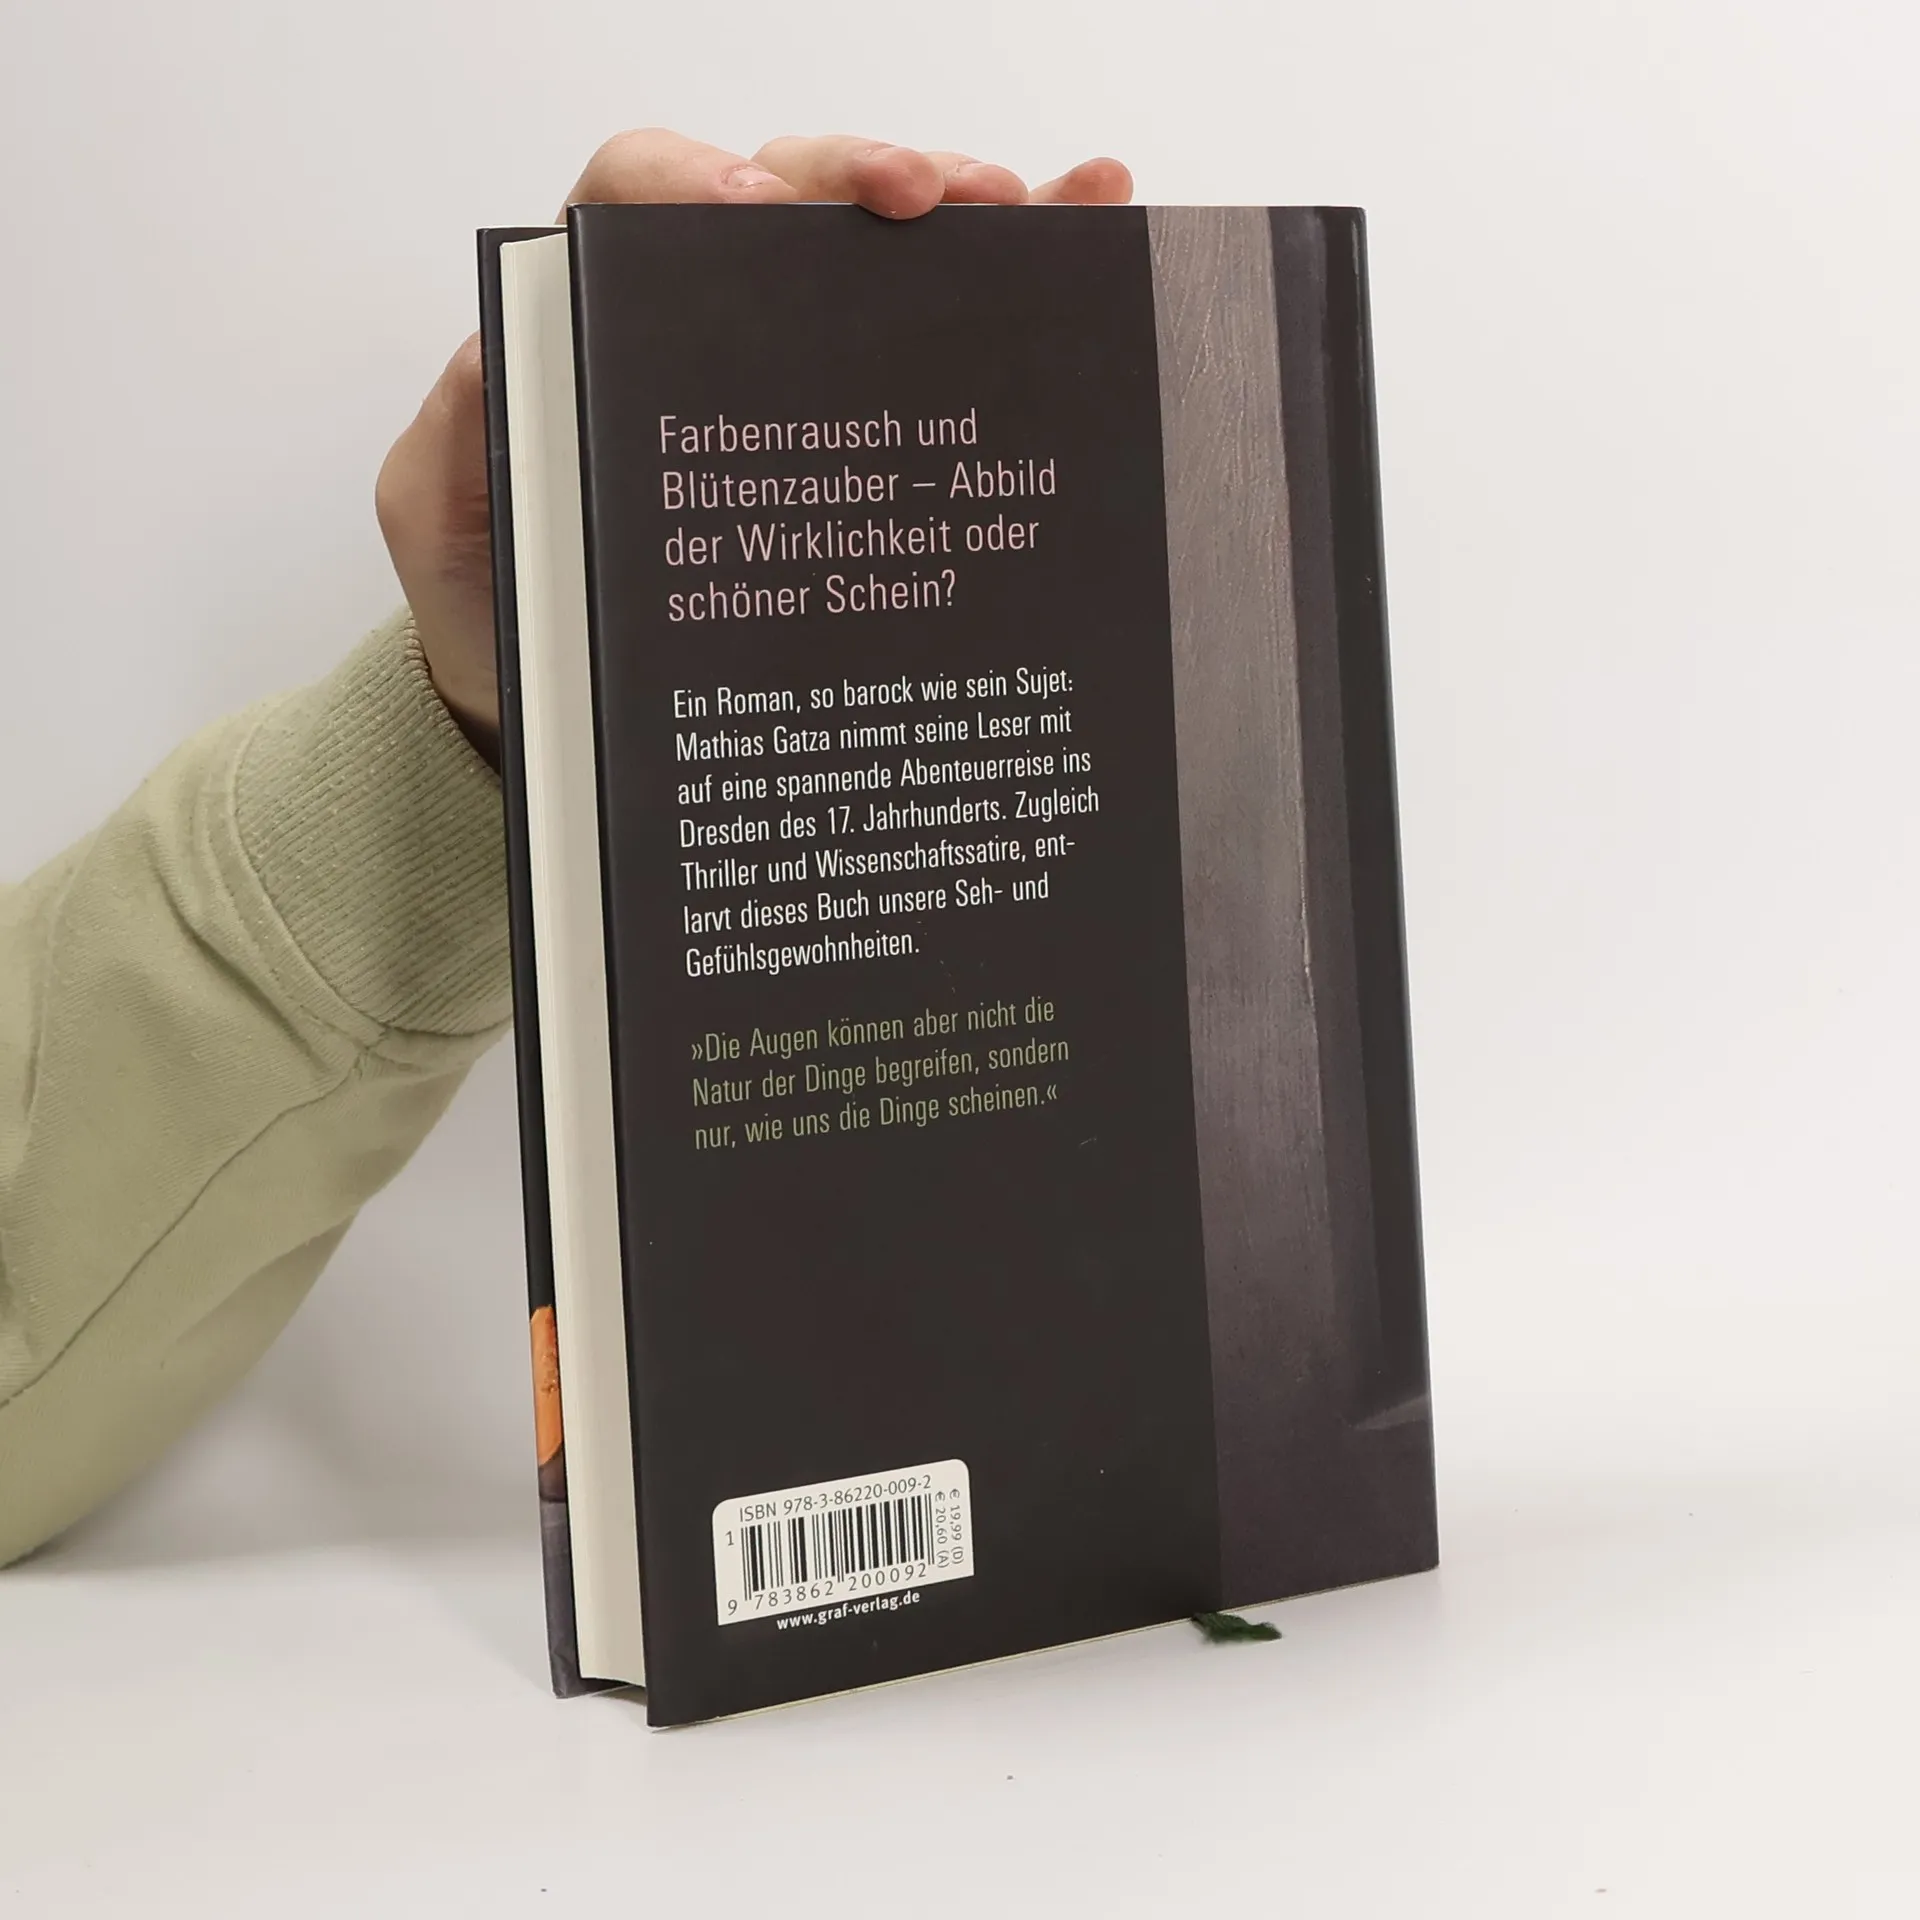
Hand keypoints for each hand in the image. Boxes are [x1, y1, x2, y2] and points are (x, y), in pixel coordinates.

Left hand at [375, 131, 1132, 756]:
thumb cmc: (504, 611)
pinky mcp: (854, 430)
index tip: (759, 219)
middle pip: (788, 194)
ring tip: (1043, 206)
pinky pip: (935, 331)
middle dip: (865, 175)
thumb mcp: (443, 523)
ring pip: (875, 250)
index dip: (702, 180)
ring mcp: (785, 368)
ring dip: (965, 212)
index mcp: (597, 316)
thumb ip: (458, 433)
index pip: (642, 194)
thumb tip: (508, 346)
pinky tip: (1087, 225)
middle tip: (937, 199)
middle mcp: (700, 319)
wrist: (570, 717)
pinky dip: (1018, 273)